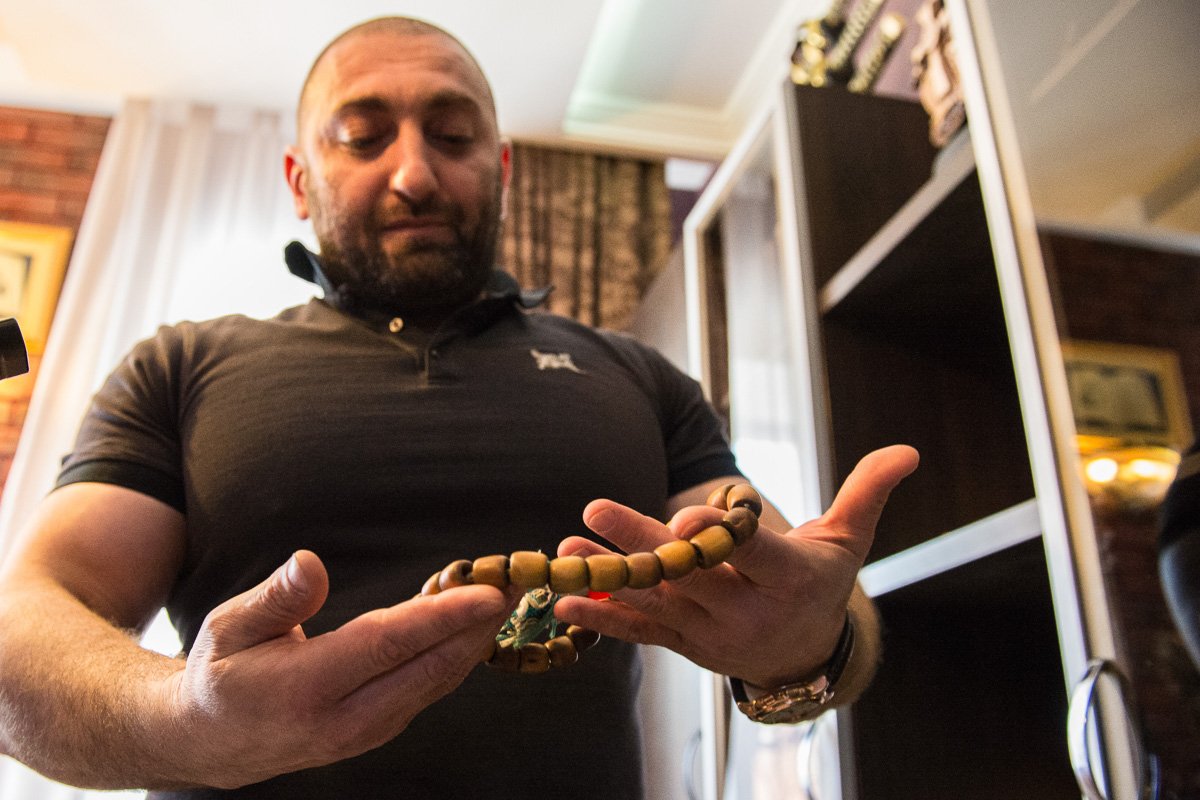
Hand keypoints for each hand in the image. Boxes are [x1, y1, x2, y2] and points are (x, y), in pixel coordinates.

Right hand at [158, 550, 508, 787]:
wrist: (212, 741)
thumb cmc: (222, 672)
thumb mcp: (228, 627)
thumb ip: (276, 598)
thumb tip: (311, 562)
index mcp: (305, 689)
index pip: (388, 646)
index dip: (442, 617)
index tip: (487, 592)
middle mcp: (344, 720)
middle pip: (428, 668)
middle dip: (480, 625)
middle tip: (520, 581)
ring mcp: (365, 732)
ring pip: (436, 681)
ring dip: (475, 638)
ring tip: (508, 593)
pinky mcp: (379, 730)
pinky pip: (428, 689)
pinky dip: (456, 654)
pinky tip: (474, 622)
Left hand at [552, 445, 917, 687]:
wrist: (805, 655)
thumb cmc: (823, 583)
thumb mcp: (849, 540)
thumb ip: (867, 492)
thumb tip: (907, 449)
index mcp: (791, 582)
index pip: (753, 556)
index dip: (721, 537)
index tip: (688, 517)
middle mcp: (749, 615)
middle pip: (692, 577)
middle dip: (644, 545)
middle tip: (597, 510)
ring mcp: (712, 636)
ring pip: (657, 603)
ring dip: (608, 577)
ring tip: (564, 551)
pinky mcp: (685, 647)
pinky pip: (642, 635)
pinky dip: (604, 621)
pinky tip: (564, 604)